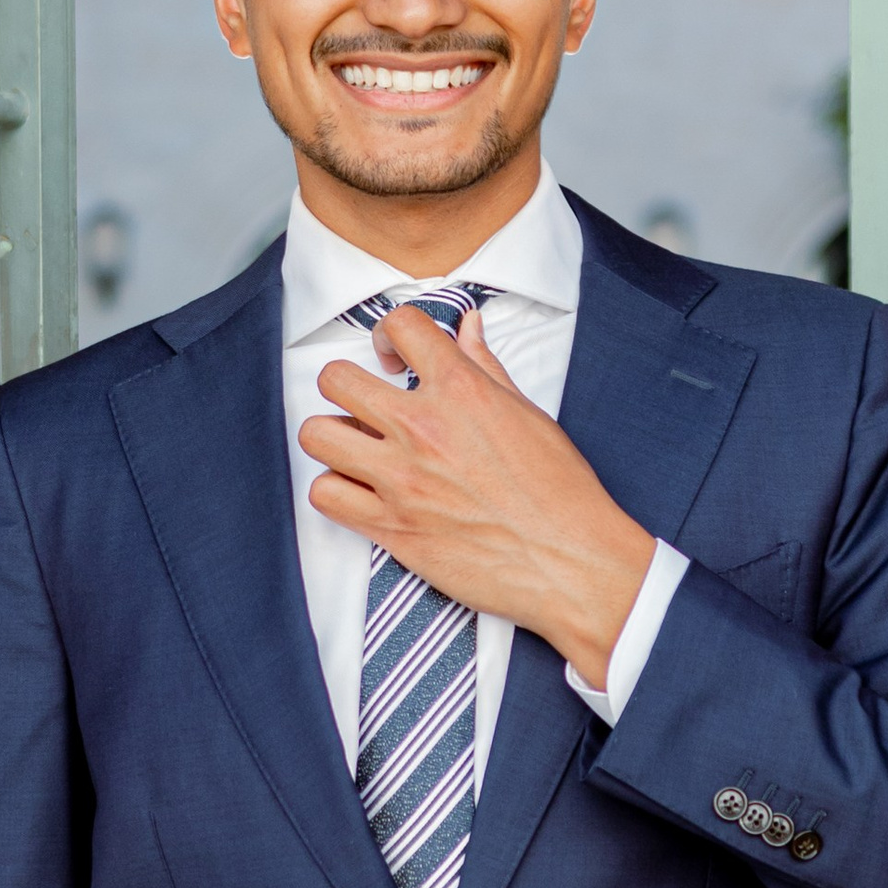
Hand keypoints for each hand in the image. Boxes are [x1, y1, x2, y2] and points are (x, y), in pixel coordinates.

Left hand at [301, 307, 656, 687]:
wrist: (570, 562)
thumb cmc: (560, 492)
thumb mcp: (529, 415)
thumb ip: (486, 368)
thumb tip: (468, 327)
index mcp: (463, 391)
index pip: (400, 324)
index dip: (390, 334)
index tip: (395, 357)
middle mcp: (423, 429)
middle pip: (336, 379)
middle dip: (347, 386)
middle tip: (366, 405)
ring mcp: (401, 480)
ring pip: (317, 435)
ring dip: (334, 439)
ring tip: (358, 450)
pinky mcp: (391, 527)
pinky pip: (324, 495)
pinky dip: (336, 492)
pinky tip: (361, 493)